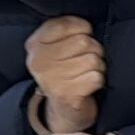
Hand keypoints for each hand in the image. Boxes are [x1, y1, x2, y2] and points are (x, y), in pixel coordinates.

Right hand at [26, 17, 103, 131]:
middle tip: (88, 59)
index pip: (64, 24)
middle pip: (83, 41)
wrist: (62, 109)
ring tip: (88, 72)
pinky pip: (96, 77)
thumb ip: (64, 29)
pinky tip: (89, 84)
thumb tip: (87, 25)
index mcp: (34, 44)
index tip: (83, 36)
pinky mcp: (67, 95)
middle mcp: (39, 61)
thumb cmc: (65, 71)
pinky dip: (99, 80)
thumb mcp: (55, 46)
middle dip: (94, 49)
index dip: (83, 28)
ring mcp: (51, 79)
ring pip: (92, 59)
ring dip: (98, 66)